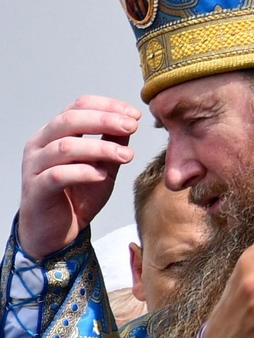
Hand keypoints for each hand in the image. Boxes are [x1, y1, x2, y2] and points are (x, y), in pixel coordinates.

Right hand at [17, 98, 141, 255]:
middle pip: (69, 120)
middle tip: (132, 126)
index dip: (107, 106)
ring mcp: (34, 167)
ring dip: (100, 148)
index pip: (78, 106)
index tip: (135, 114)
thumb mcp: (103, 165)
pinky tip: (102, 175)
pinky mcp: (35, 189)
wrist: (56, 232)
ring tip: (126, 155)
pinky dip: (83, 172)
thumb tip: (130, 121)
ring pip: (64, 147)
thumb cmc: (77, 195)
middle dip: (104, 120)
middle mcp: (40, 145)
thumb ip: (113, 143)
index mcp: (55, 133)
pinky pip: (57, 175)